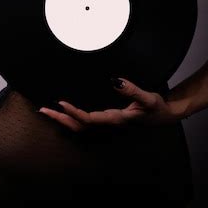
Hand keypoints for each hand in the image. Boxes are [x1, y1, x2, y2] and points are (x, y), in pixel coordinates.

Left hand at [37, 78, 178, 131]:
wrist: (164, 115)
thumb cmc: (156, 108)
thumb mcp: (147, 97)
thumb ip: (132, 90)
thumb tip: (115, 81)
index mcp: (115, 120)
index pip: (89, 119)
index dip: (74, 112)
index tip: (61, 103)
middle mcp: (108, 125)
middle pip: (78, 126)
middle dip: (60, 119)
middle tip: (43, 110)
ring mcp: (107, 124)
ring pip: (79, 127)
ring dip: (62, 120)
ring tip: (47, 111)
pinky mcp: (107, 121)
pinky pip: (85, 124)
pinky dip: (71, 119)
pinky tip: (63, 113)